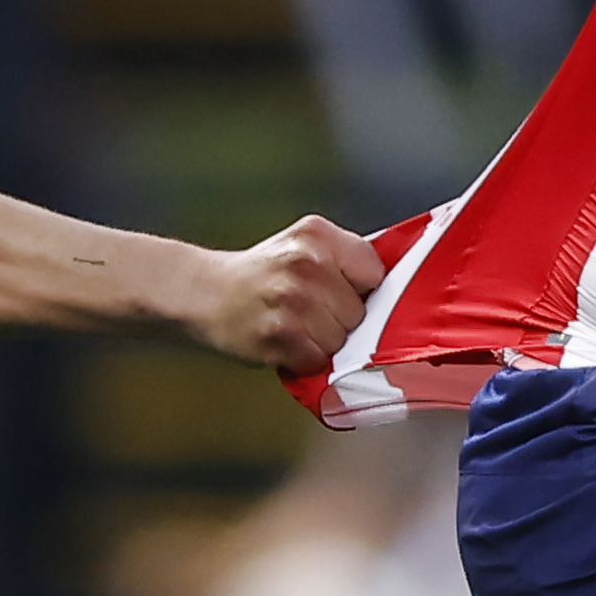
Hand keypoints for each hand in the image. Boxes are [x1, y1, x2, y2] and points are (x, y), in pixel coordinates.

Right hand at [183, 216, 384, 370]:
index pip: (374, 272)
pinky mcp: (278, 335)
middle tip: (309, 313)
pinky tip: (284, 342)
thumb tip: (393, 289)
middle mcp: (306, 263)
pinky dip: (304, 360)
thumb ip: (342, 260)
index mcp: (317, 235)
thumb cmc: (260, 275)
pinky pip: (317, 360)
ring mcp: (292, 300)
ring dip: (322, 344)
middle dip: (341, 321)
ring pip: (342, 341)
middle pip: (361, 313)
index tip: (343, 294)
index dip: (362, 290)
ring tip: (295, 327)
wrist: (202, 292)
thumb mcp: (300, 247)